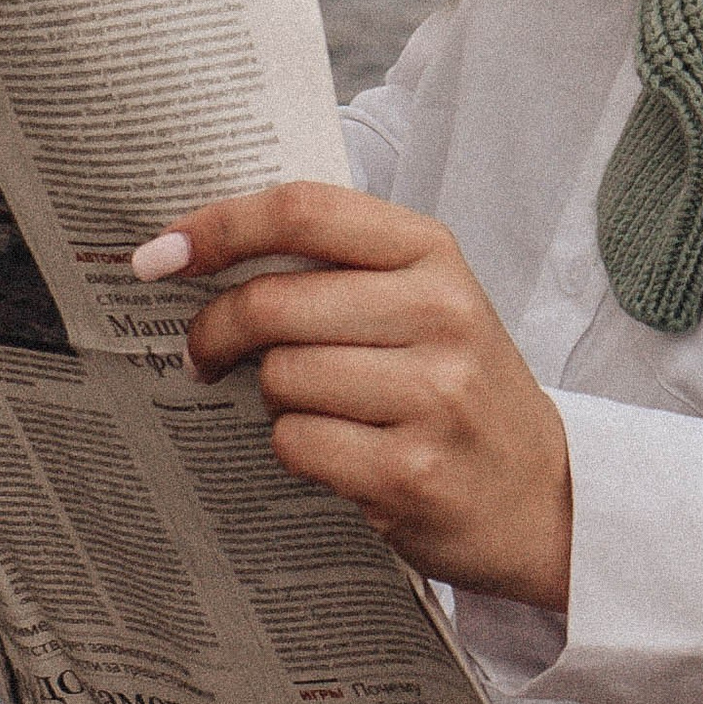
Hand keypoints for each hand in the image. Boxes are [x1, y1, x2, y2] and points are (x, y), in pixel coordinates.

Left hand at [137, 184, 572, 612]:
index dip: (220, 226)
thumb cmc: (457, 384)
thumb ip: (337, 268)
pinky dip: (293, 448)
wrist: (544, 493)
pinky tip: (330, 451)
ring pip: (280, 377)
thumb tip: (199, 252)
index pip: (305, 210)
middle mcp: (441, 311)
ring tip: (302, 408)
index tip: (158, 253)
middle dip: (215, 331)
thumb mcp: (424, 300)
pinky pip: (298, 444)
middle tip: (202, 356)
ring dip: (268, 399)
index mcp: (433, 251)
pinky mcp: (412, 471)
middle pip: (274, 303)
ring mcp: (432, 394)